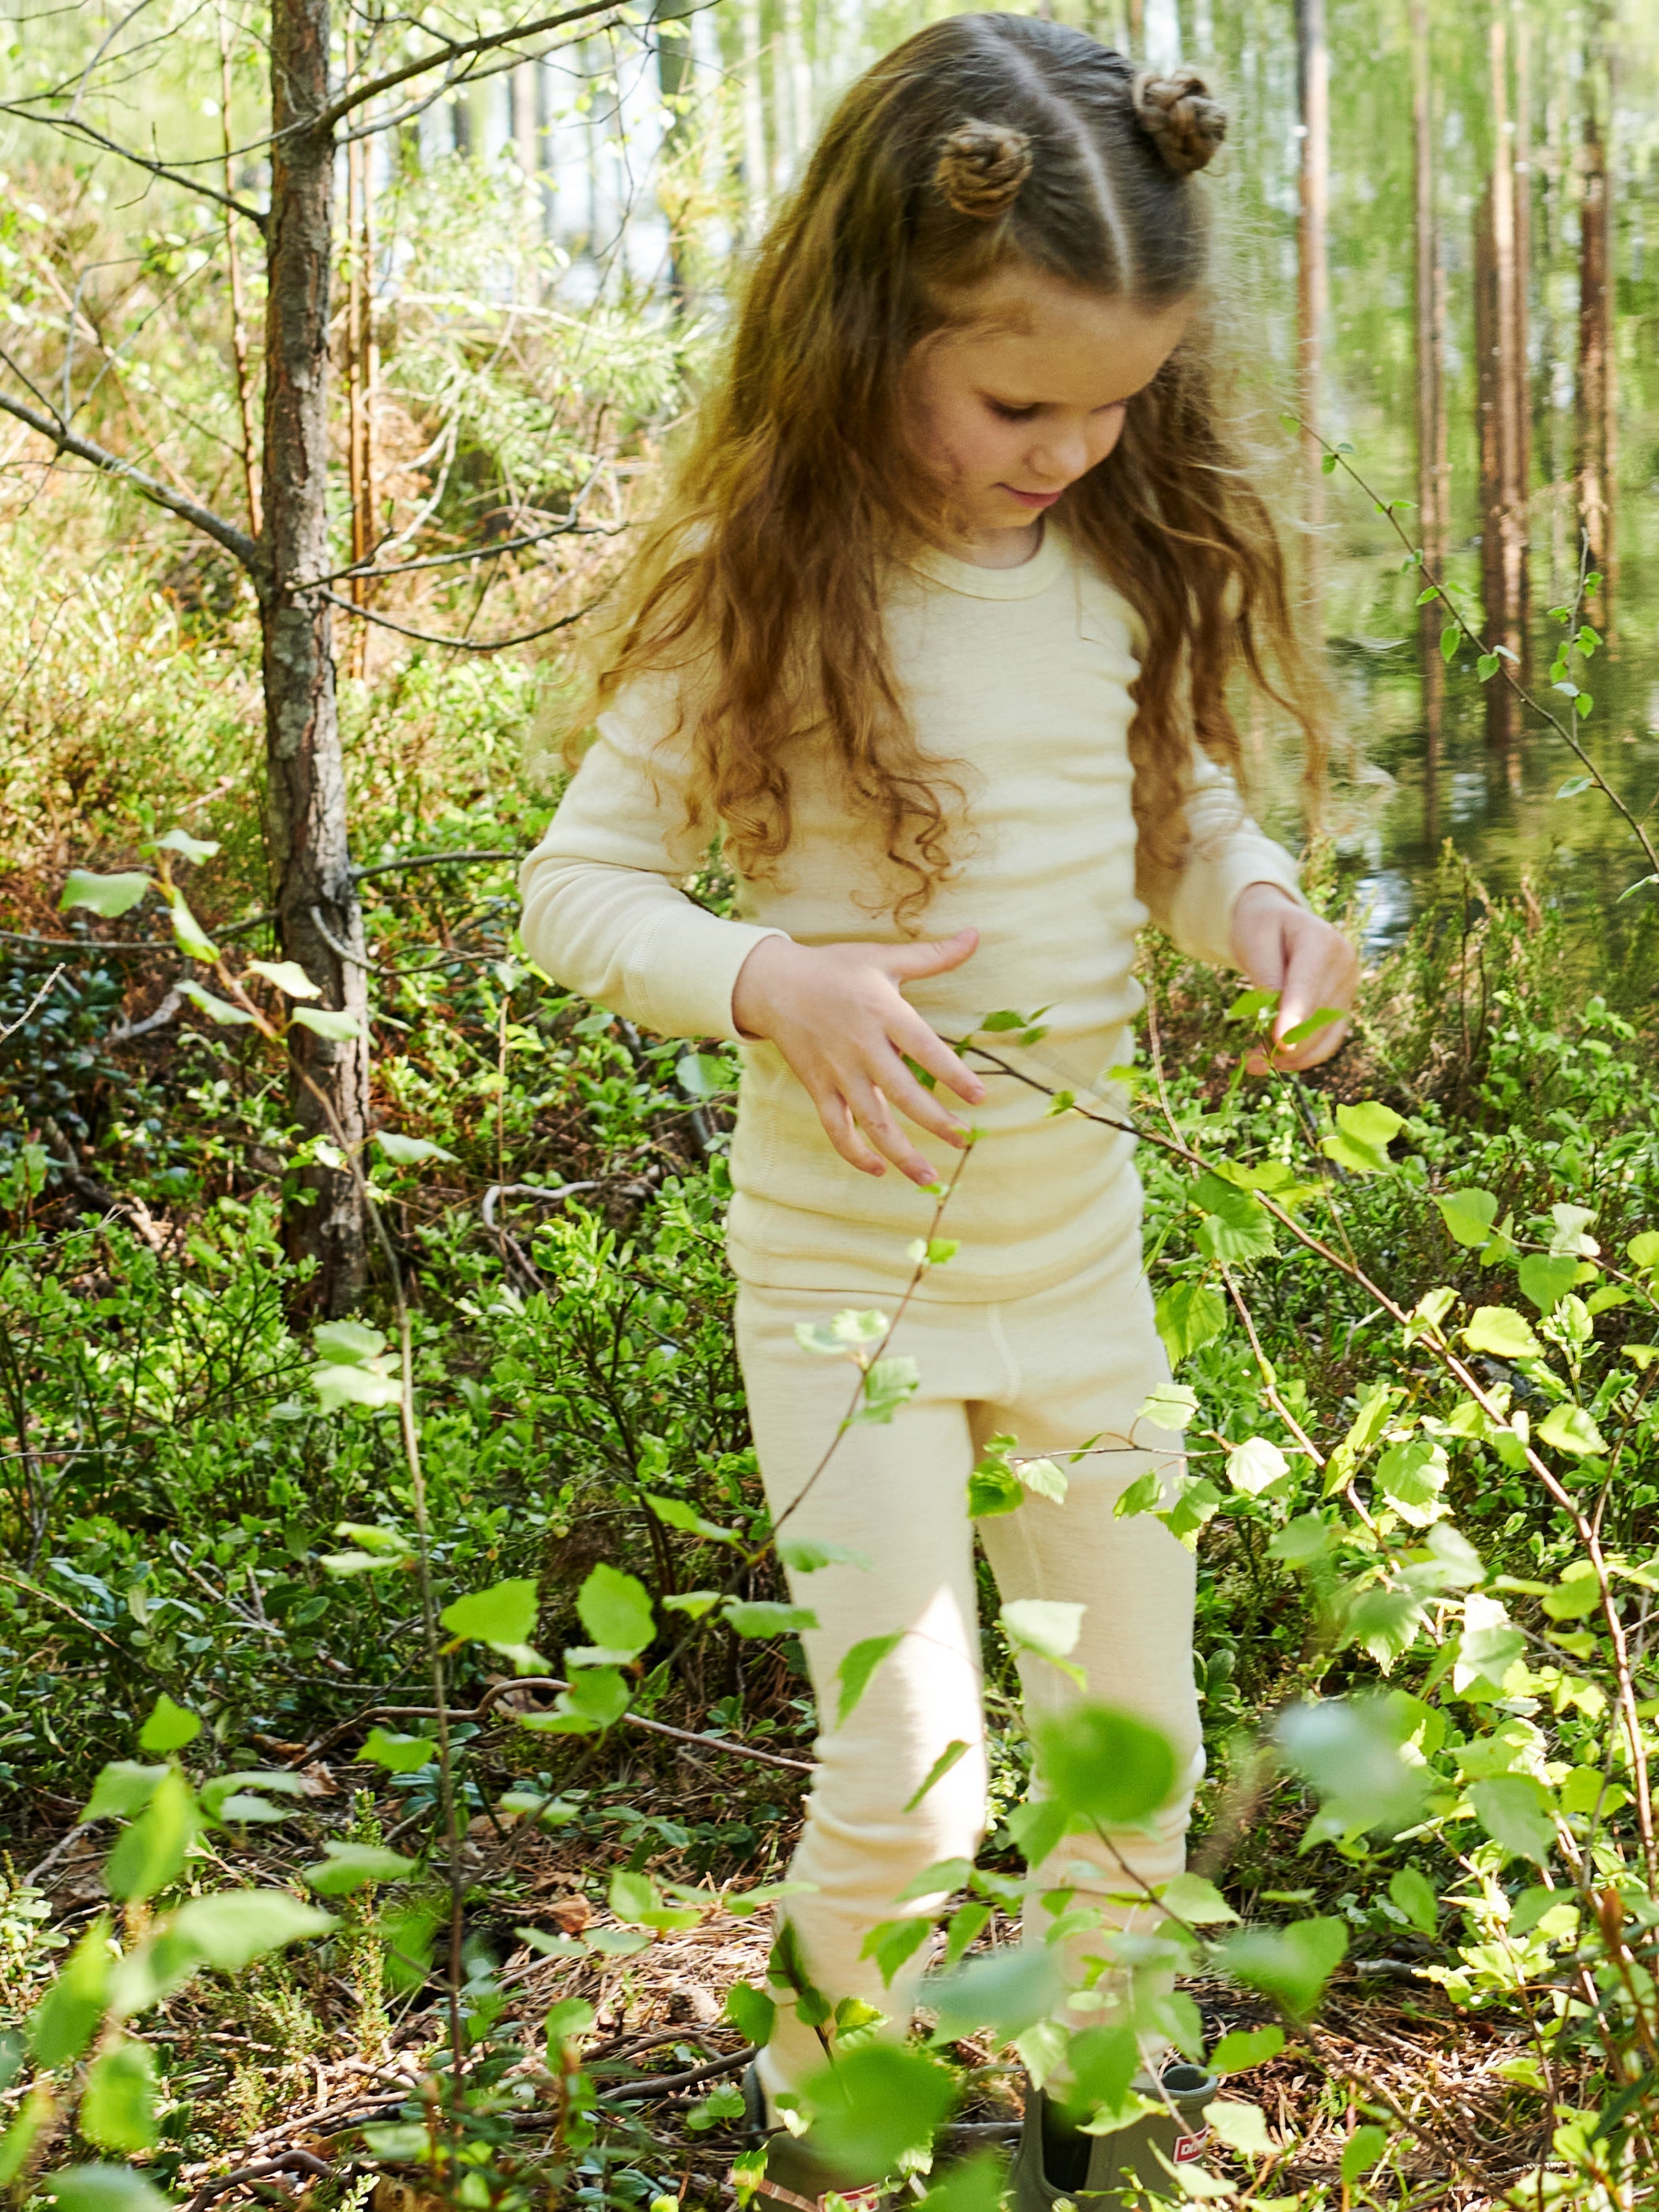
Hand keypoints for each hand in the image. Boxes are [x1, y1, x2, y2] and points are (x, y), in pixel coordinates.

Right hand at [731, 929, 986, 1183]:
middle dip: (934, 1121)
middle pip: (901, 1092)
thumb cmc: (836, 969)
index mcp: (882, 1012)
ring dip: (901, 1151)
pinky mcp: (818, 1087)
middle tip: (963, 1141)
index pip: (924, 1048)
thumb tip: (975, 935)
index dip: (952, 1074)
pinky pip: (836, 1127)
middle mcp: (861, 1046)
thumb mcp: (883, 958)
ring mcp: (837, 1071)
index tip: (979, 1098)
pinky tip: (878, 1169)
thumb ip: (933, 956)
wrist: (774, 984)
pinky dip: (854, 1152)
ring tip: (928, 1177)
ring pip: (871, 1120)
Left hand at [1229, 884, 1358, 1074]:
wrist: (1279, 922)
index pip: (1307, 984)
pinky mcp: (1344, 1005)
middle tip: (1248, 1062)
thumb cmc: (1261, 928)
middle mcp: (1343, 963)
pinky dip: (1304, 1057)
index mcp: (1320, 939)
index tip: (1279, 1044)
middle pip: (1317, 1015)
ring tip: (1255, 1064)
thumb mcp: (1254, 942)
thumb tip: (1276, 1019)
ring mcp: (1348, 985)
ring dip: (1292, 1057)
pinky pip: (1329, 1040)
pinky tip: (1277, 1063)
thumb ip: (1266, 978)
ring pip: (1325, 1034)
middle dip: (1284, 1044)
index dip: (1294, 1016)